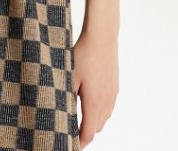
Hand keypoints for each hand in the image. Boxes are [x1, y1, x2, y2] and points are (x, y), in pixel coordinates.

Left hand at [72, 27, 118, 146]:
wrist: (102, 37)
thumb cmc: (83, 55)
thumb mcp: (70, 77)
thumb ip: (67, 97)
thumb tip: (62, 111)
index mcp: (94, 104)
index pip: (88, 133)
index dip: (79, 142)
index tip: (71, 144)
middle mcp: (106, 102)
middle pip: (97, 128)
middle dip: (85, 133)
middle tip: (72, 132)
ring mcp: (112, 95)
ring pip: (104, 118)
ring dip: (94, 122)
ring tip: (80, 119)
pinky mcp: (115, 86)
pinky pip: (108, 106)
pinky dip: (100, 112)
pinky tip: (91, 103)